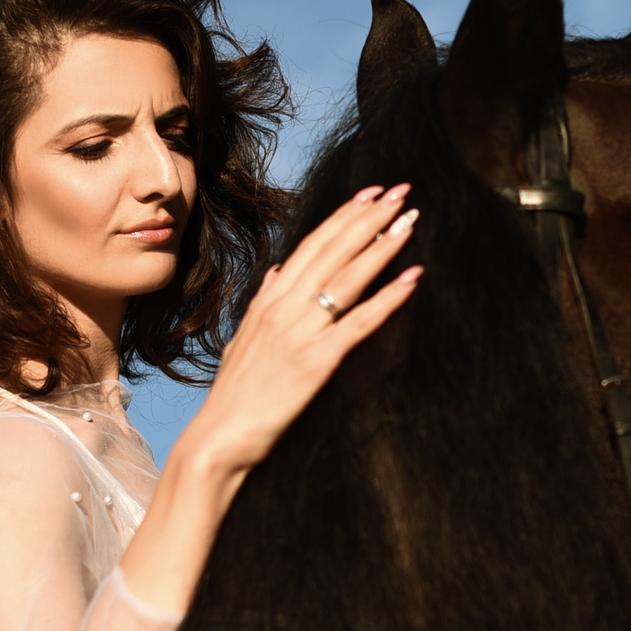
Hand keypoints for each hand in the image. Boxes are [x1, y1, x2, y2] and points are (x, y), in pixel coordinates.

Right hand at [180, 183, 422, 474]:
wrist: (218, 439)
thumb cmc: (233, 396)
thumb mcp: (243, 339)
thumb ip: (262, 303)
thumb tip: (277, 271)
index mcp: (269, 301)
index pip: (311, 246)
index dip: (343, 216)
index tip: (370, 194)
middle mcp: (283, 308)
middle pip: (333, 251)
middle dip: (370, 217)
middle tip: (401, 191)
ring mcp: (299, 332)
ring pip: (348, 278)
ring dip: (383, 245)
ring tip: (410, 220)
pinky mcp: (316, 362)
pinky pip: (359, 322)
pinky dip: (388, 297)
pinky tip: (412, 278)